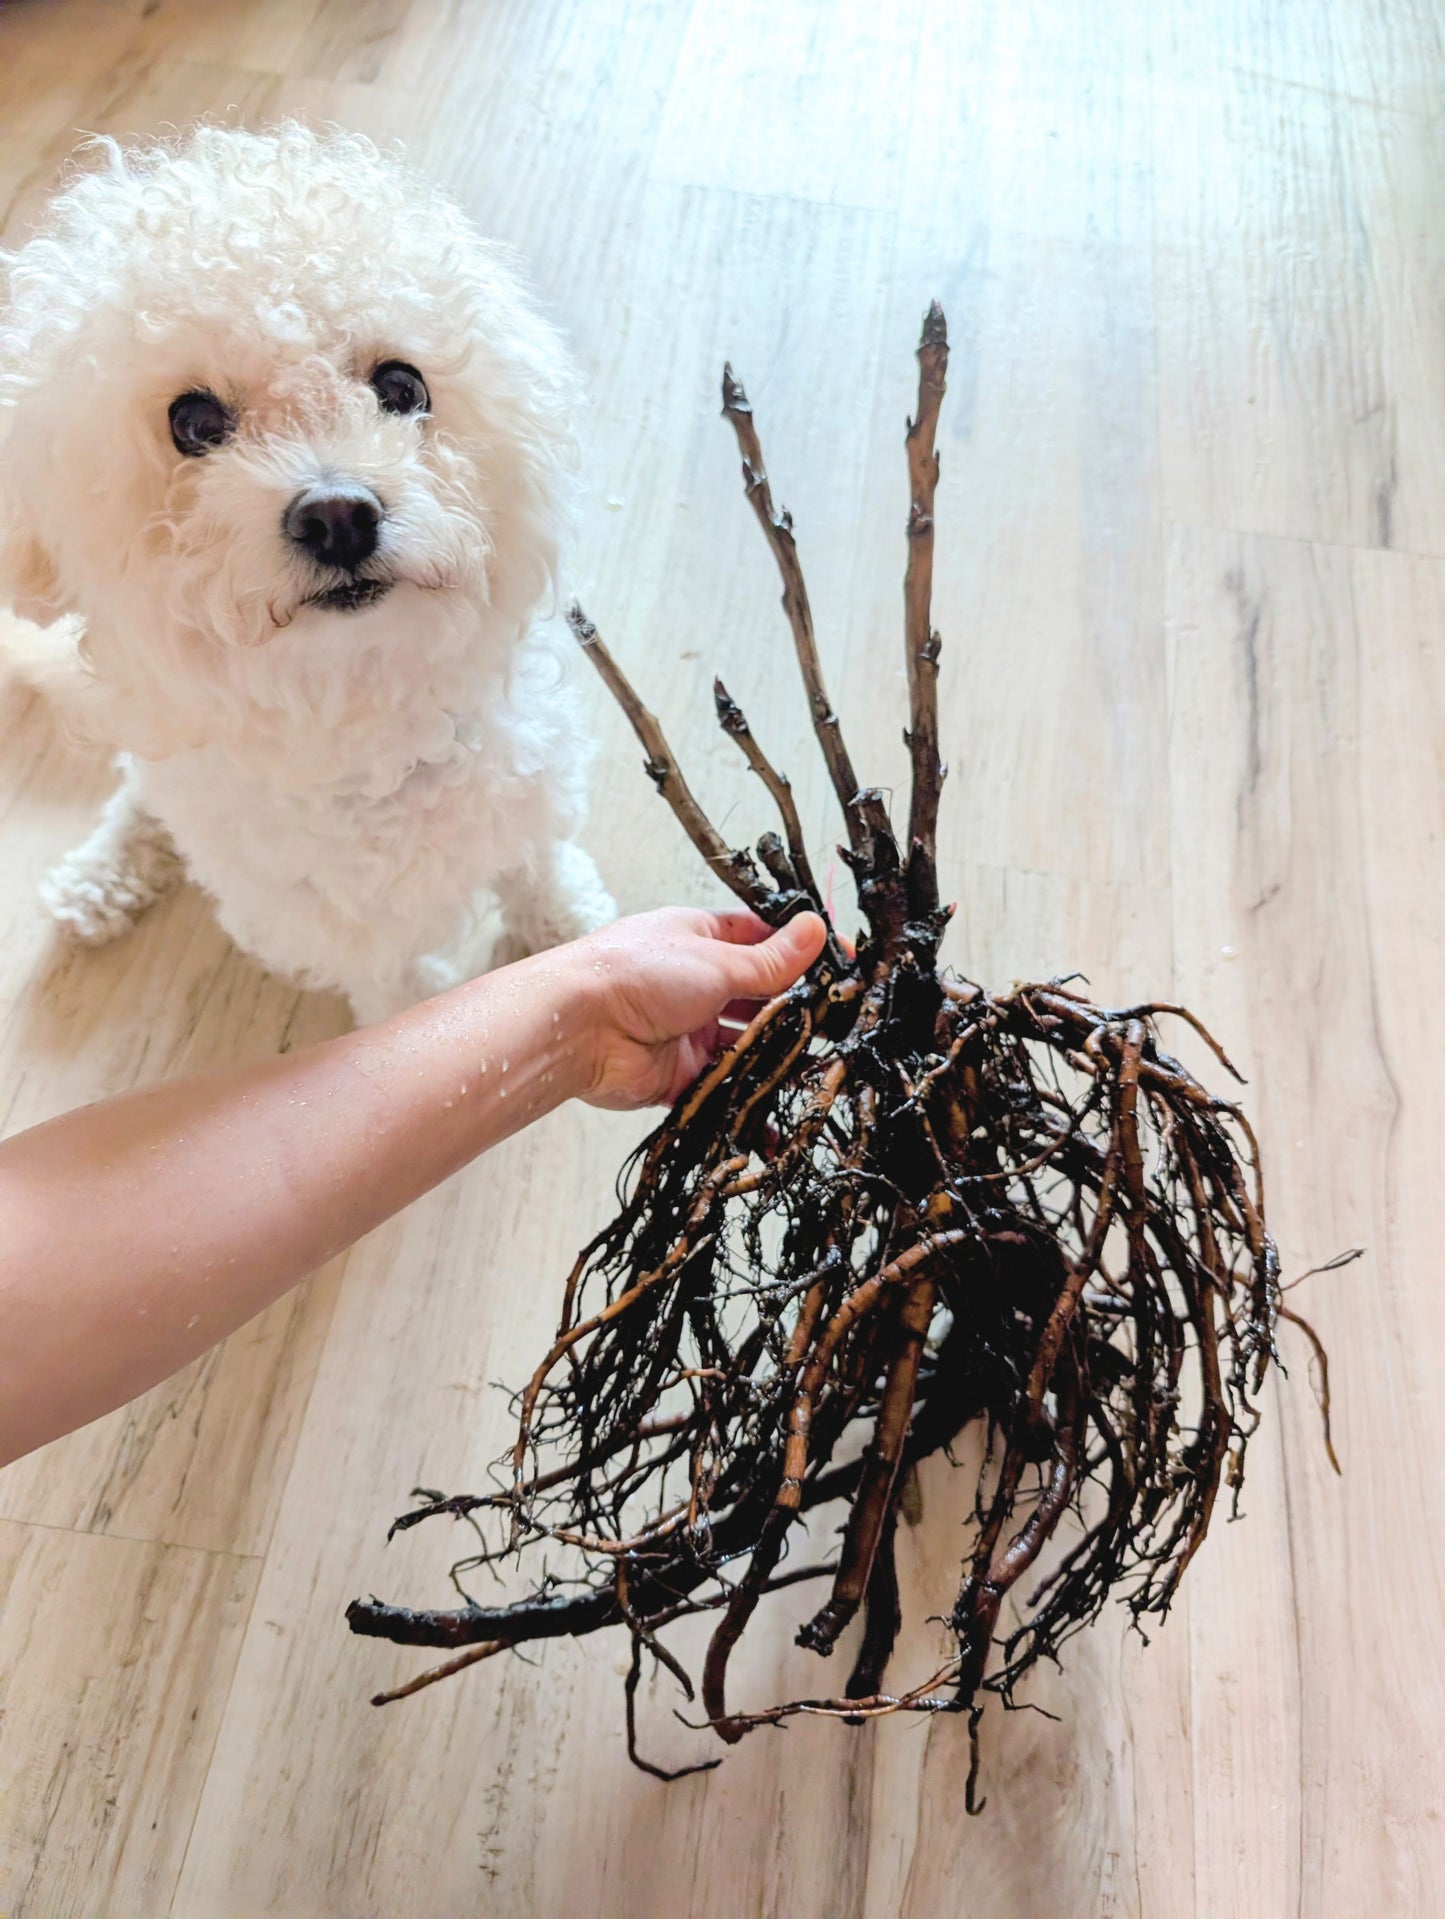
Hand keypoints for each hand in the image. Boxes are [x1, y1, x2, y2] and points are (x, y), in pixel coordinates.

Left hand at [570, 907, 827, 1109]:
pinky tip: (779, 1116)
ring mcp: (688, 1030)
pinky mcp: (679, 1076)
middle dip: (796, 1010)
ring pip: (745, 1045)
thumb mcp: (716, 959)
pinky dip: (748, 1102)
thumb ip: (770, 960)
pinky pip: (722, 1089)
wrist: (577, 1028)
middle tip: (841, 1023)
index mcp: (700, 939)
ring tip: (822, 1069)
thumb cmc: (637, 973)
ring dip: (778, 1057)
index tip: (843, 964)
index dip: (802, 953)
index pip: (762, 941)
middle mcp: (696, 983)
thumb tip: (817, 930)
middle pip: (758, 996)